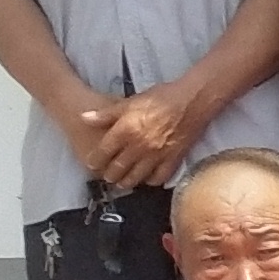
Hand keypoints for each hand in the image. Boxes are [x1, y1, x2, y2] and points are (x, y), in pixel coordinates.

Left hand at [80, 85, 195, 189]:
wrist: (193, 100)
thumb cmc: (162, 97)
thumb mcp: (130, 101)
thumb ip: (106, 114)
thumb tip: (84, 118)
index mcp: (125, 131)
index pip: (102, 154)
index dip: (94, 161)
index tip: (92, 164)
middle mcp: (138, 146)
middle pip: (117, 169)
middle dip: (109, 175)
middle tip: (107, 175)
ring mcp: (156, 155)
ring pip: (135, 178)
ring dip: (126, 182)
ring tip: (122, 182)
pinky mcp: (173, 159)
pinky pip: (159, 178)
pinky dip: (151, 181)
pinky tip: (148, 178)